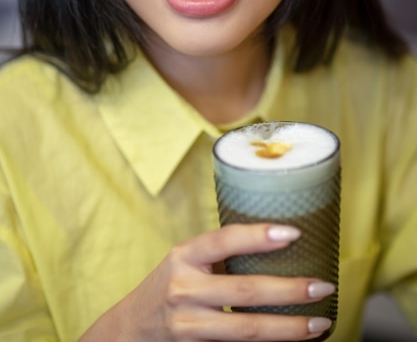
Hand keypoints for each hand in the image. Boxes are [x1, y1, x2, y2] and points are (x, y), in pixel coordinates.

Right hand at [79, 223, 333, 340]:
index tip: (294, 233)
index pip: (224, 240)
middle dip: (290, 290)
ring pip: (247, 329)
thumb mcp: (186, 261)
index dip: (259, 236)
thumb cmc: (169, 286)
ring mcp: (188, 324)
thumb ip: (219, 254)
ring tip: (320, 322)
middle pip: (245, 291)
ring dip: (289, 328)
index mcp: (184, 256)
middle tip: (323, 286)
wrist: (131, 330)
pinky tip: (294, 341)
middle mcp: (183, 288)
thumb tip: (278, 241)